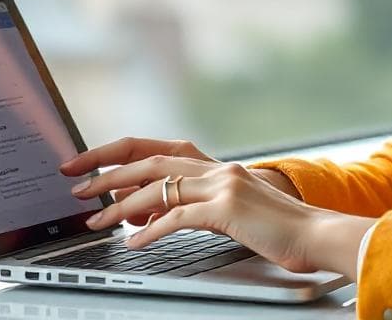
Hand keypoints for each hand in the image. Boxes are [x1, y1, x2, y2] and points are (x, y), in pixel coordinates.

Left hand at [61, 138, 373, 276]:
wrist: (318, 235)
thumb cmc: (276, 228)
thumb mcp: (230, 210)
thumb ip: (190, 203)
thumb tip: (144, 209)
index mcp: (214, 165)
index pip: (154, 148)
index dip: (115, 154)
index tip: (85, 164)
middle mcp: (216, 167)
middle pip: (147, 160)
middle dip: (105, 172)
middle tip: (73, 184)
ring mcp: (223, 185)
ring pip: (157, 187)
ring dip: (120, 206)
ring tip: (95, 222)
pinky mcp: (229, 210)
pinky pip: (179, 217)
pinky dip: (152, 230)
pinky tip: (134, 243)